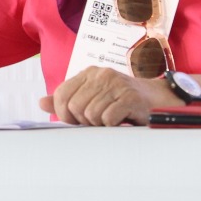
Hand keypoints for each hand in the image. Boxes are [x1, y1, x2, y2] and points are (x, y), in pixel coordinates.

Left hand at [40, 66, 178, 125]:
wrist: (158, 100)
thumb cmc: (123, 101)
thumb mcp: (94, 97)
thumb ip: (68, 100)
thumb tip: (41, 102)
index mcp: (89, 74)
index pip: (62, 94)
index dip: (64, 113)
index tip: (75, 121)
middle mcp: (101, 75)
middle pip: (75, 107)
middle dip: (84, 121)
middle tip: (98, 122)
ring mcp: (116, 84)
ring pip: (91, 114)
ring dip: (100, 124)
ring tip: (112, 119)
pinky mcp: (130, 97)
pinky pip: (108, 119)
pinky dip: (112, 125)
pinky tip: (122, 120)